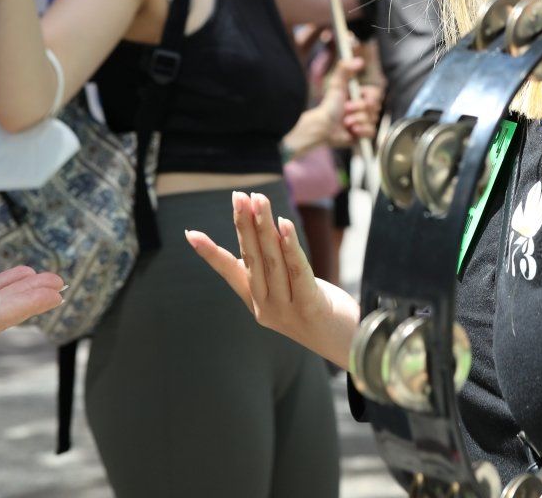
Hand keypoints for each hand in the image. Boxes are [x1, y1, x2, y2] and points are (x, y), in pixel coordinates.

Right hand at [186, 191, 356, 365]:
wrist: (351, 346)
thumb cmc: (322, 310)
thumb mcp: (293, 289)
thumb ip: (277, 267)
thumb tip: (266, 228)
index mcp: (258, 302)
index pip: (231, 272)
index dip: (211, 253)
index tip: (190, 233)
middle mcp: (267, 307)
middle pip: (252, 259)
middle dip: (244, 224)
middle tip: (239, 196)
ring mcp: (286, 310)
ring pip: (271, 260)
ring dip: (264, 226)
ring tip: (259, 199)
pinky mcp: (308, 308)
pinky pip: (296, 270)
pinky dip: (289, 246)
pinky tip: (284, 224)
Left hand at [314, 56, 378, 147]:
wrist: (323, 127)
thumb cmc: (328, 105)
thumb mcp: (336, 84)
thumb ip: (344, 69)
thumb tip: (360, 61)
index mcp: (361, 96)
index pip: (377, 95)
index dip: (369, 97)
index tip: (360, 97)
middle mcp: (365, 109)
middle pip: (375, 108)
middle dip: (359, 110)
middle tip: (346, 110)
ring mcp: (365, 121)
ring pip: (372, 120)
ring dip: (357, 120)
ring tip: (345, 122)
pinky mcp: (363, 135)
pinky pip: (371, 132)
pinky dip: (361, 131)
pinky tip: (351, 131)